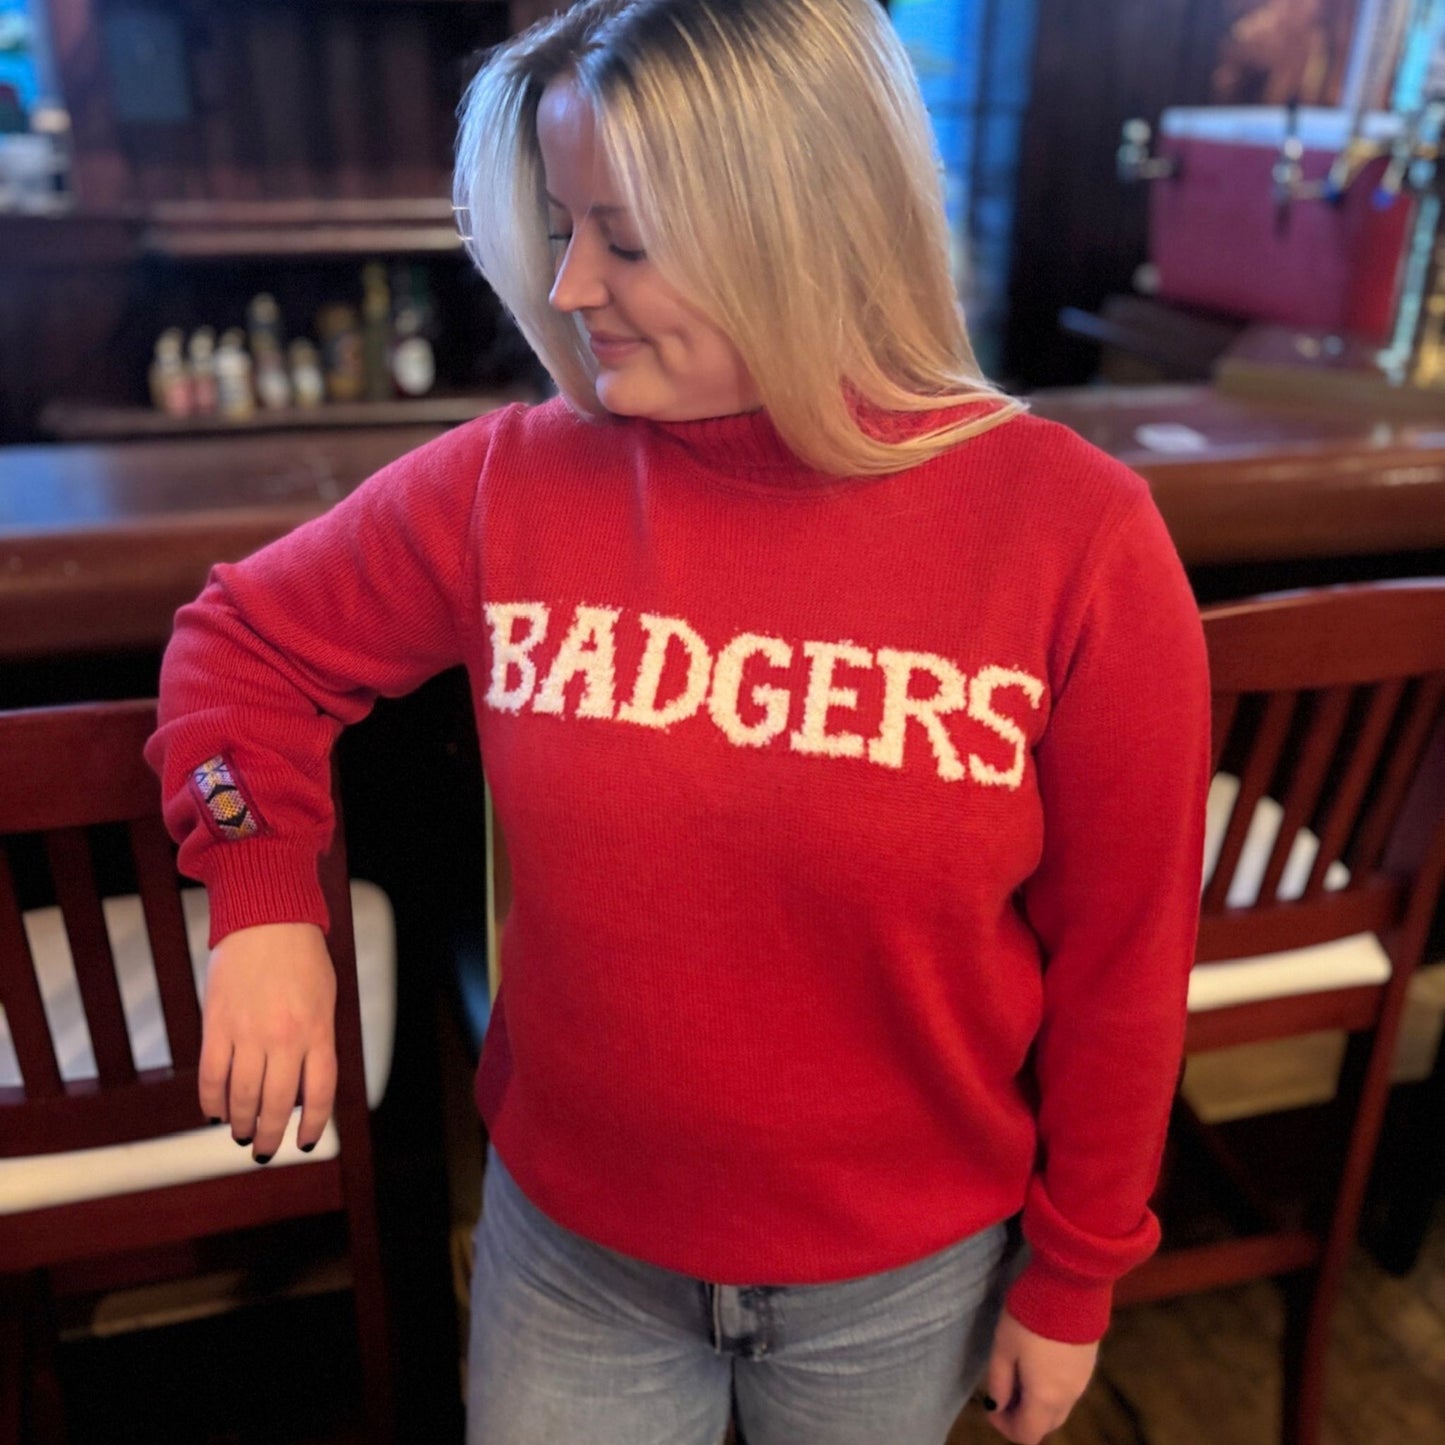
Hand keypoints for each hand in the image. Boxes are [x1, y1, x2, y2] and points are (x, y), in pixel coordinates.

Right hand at [198, 922, 337, 1162]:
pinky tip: (216, 1111)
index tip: (304, 1143)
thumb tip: (304, 1086)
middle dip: (271, 1134)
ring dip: (241, 1122)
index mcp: (319, 1030)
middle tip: (265, 1149)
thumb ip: (316, 1040)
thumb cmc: (302, 959)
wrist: (267, 919)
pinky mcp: (218, 1025)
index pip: (320, 1093)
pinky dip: (212, 1100)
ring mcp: (249, 1032)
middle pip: (279, 1103)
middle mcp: (286, 1037)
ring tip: (242, 1133)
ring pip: (243, 1096)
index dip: (314, 1125)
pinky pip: (212, 1075)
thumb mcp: (323, 1000)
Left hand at [982, 1309, 1098, 1443]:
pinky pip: (1070, 1390)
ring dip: (1038, 1403)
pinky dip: (1052, 1389)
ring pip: (1059, 1408)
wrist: (1070, 1286)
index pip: (1027, 1435)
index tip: (991, 1407)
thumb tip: (997, 1406)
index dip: (1005, 1428)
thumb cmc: (1029, 1318)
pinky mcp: (1089, 1363)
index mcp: (1045, 1398)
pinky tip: (1040, 1363)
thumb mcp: (1004, 1347)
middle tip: (1004, 1392)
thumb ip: (999, 1382)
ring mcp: (1083, 1381)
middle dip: (1023, 1417)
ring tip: (1019, 1374)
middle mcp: (1069, 1397)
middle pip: (1046, 1425)